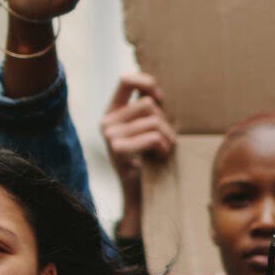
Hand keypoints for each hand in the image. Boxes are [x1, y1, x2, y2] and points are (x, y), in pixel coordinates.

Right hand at [100, 74, 177, 201]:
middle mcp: (107, 120)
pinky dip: (163, 148)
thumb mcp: (147, 130)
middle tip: (164, 143)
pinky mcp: (117, 148)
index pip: (126, 80)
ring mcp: (109, 134)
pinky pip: (153, 137)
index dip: (147, 84)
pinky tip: (159, 158)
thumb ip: (148, 111)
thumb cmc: (150, 160)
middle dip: (164, 123)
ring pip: (154, 122)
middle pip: (148, 105)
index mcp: (113, 111)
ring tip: (162, 152)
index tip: (160, 99)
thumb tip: (156, 93)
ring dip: (168, 138)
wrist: (140, 194)